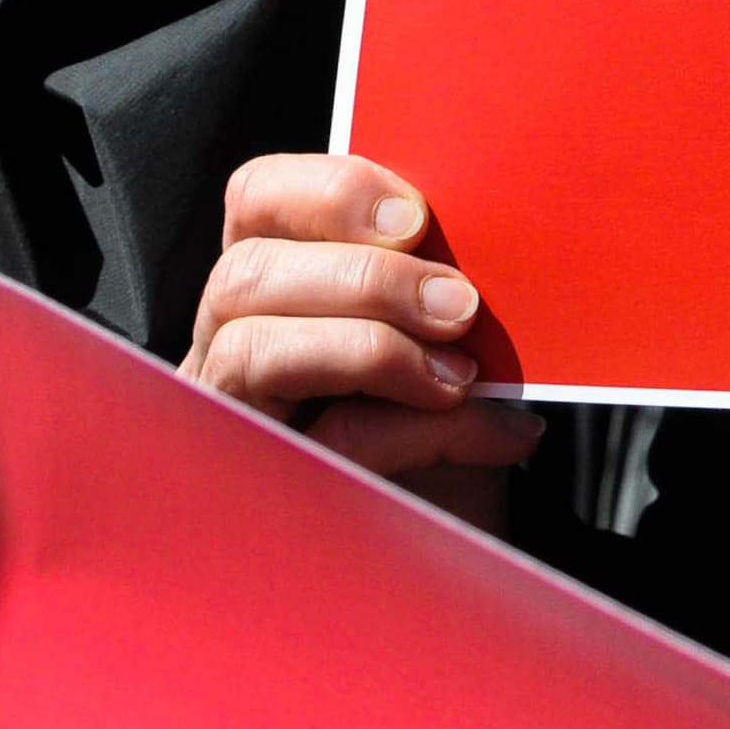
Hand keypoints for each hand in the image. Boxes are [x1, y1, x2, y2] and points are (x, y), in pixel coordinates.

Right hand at [182, 152, 543, 516]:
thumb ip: (432, 277)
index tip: (415, 215)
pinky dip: (424, 430)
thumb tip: (480, 235)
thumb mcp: (437, 332)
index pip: (255, 200)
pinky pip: (325, 441)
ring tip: (464, 375)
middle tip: (459, 306)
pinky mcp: (274, 493)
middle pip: (244, 275)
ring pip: (252, 351)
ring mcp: (239, 425)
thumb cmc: (442, 421)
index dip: (327, 191)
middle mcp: (229, 347)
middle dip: (362, 278)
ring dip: (372, 348)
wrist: (460, 538)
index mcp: (273, 285)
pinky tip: (500, 433)